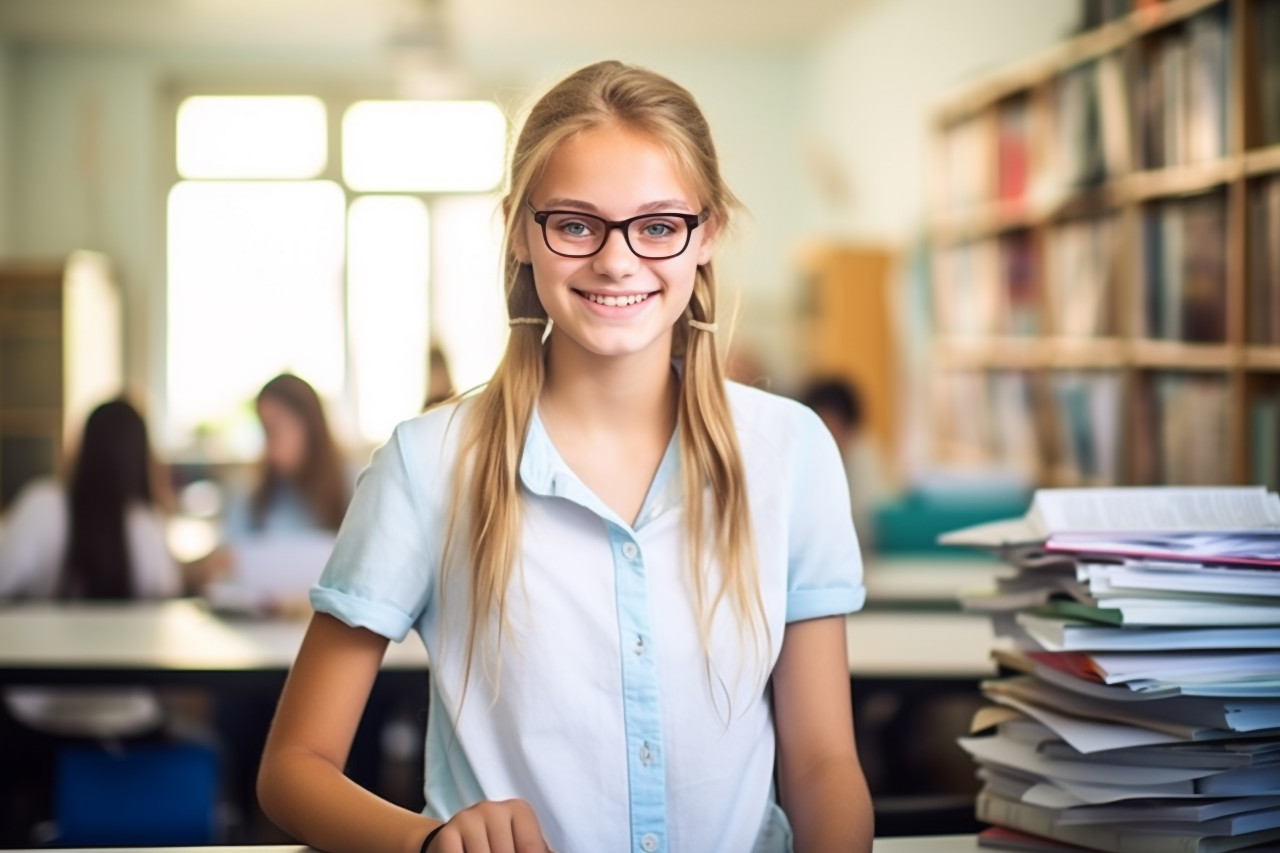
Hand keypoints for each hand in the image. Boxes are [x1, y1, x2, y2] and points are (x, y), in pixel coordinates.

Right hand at [425, 799, 553, 852]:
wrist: (453, 840)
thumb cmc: (496, 845)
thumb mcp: (519, 844)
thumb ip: (537, 849)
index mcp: (518, 810)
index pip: (532, 848)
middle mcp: (493, 808)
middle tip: (496, 852)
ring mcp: (468, 819)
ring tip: (486, 852)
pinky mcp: (446, 834)